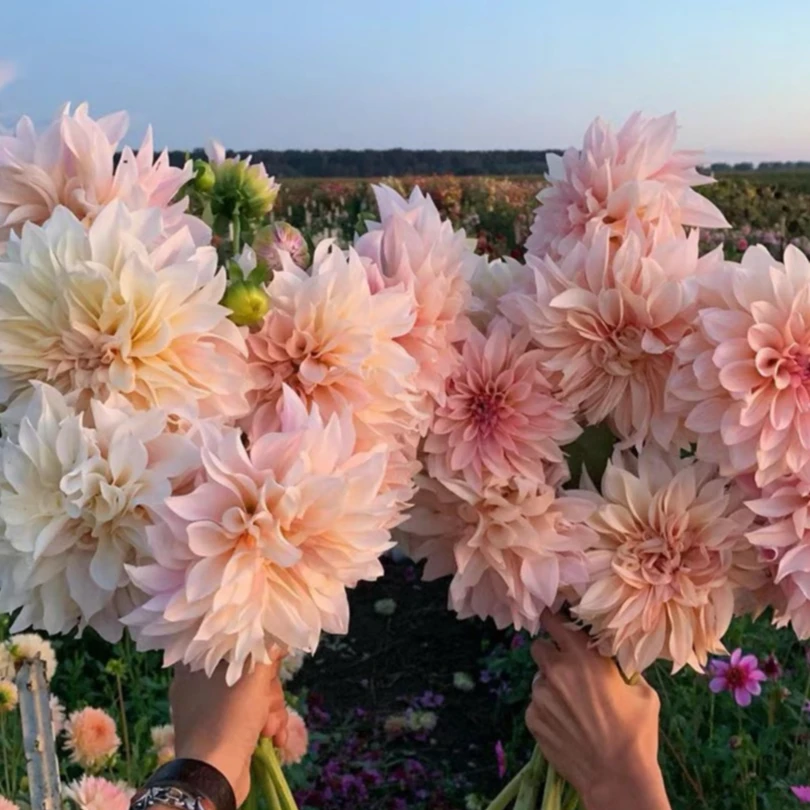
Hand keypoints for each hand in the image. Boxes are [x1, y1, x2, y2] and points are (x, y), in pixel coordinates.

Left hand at [170, 658, 287, 805]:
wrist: (213, 775)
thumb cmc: (229, 716)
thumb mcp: (254, 675)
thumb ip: (268, 650)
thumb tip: (279, 640)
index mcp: (196, 663)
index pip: (232, 645)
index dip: (256, 654)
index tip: (269, 664)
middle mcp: (198, 685)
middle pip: (249, 673)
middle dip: (268, 692)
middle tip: (267, 705)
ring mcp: (209, 711)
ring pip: (254, 697)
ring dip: (271, 713)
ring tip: (270, 729)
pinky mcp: (219, 733)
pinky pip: (248, 718)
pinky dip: (264, 727)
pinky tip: (274, 738)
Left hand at [526, 612, 670, 809]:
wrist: (618, 778)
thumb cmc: (637, 733)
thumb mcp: (641, 691)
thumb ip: (620, 667)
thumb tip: (612, 655)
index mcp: (583, 657)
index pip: (554, 621)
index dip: (553, 617)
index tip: (554, 617)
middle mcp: (557, 670)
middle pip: (539, 647)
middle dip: (550, 653)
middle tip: (567, 668)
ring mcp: (541, 695)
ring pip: (539, 679)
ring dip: (551, 685)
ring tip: (572, 706)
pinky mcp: (532, 718)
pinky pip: (537, 705)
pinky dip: (548, 710)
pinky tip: (567, 725)